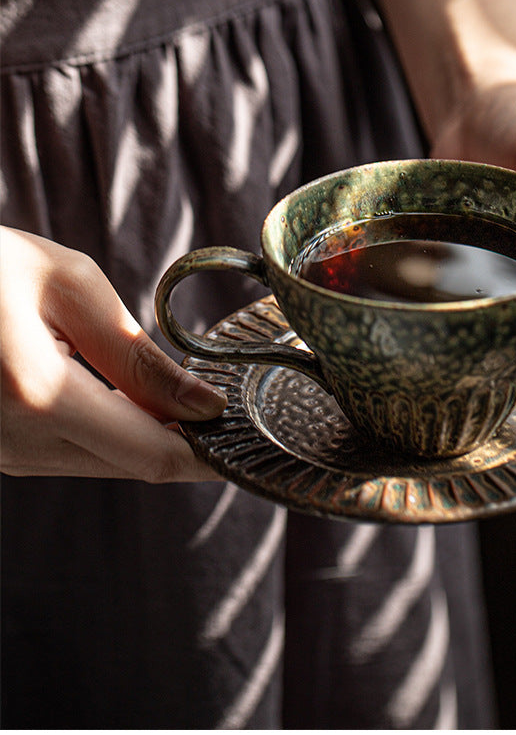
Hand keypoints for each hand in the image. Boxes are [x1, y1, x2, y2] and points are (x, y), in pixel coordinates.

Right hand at [0, 228, 226, 480]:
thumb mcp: (72, 288)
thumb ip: (138, 357)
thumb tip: (202, 405)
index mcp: (41, 397)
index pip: (151, 454)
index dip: (208, 454)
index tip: (251, 436)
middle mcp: (18, 442)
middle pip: (133, 466)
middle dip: (187, 442)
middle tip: (231, 407)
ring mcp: (1, 454)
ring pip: (104, 463)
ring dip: (150, 437)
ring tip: (188, 397)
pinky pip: (71, 453)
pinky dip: (112, 431)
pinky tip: (132, 398)